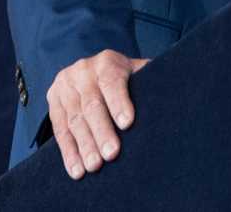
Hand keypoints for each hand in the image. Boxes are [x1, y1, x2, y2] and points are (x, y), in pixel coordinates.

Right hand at [47, 50, 150, 179]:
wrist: (91, 70)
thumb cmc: (125, 78)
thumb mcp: (137, 72)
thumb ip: (150, 80)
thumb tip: (177, 93)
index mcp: (107, 62)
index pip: (112, 81)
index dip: (119, 102)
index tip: (127, 123)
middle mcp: (82, 71)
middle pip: (91, 105)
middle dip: (102, 131)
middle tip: (112, 154)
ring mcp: (64, 87)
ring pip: (74, 120)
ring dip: (84, 146)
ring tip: (94, 167)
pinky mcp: (52, 102)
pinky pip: (59, 130)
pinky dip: (68, 152)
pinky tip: (76, 169)